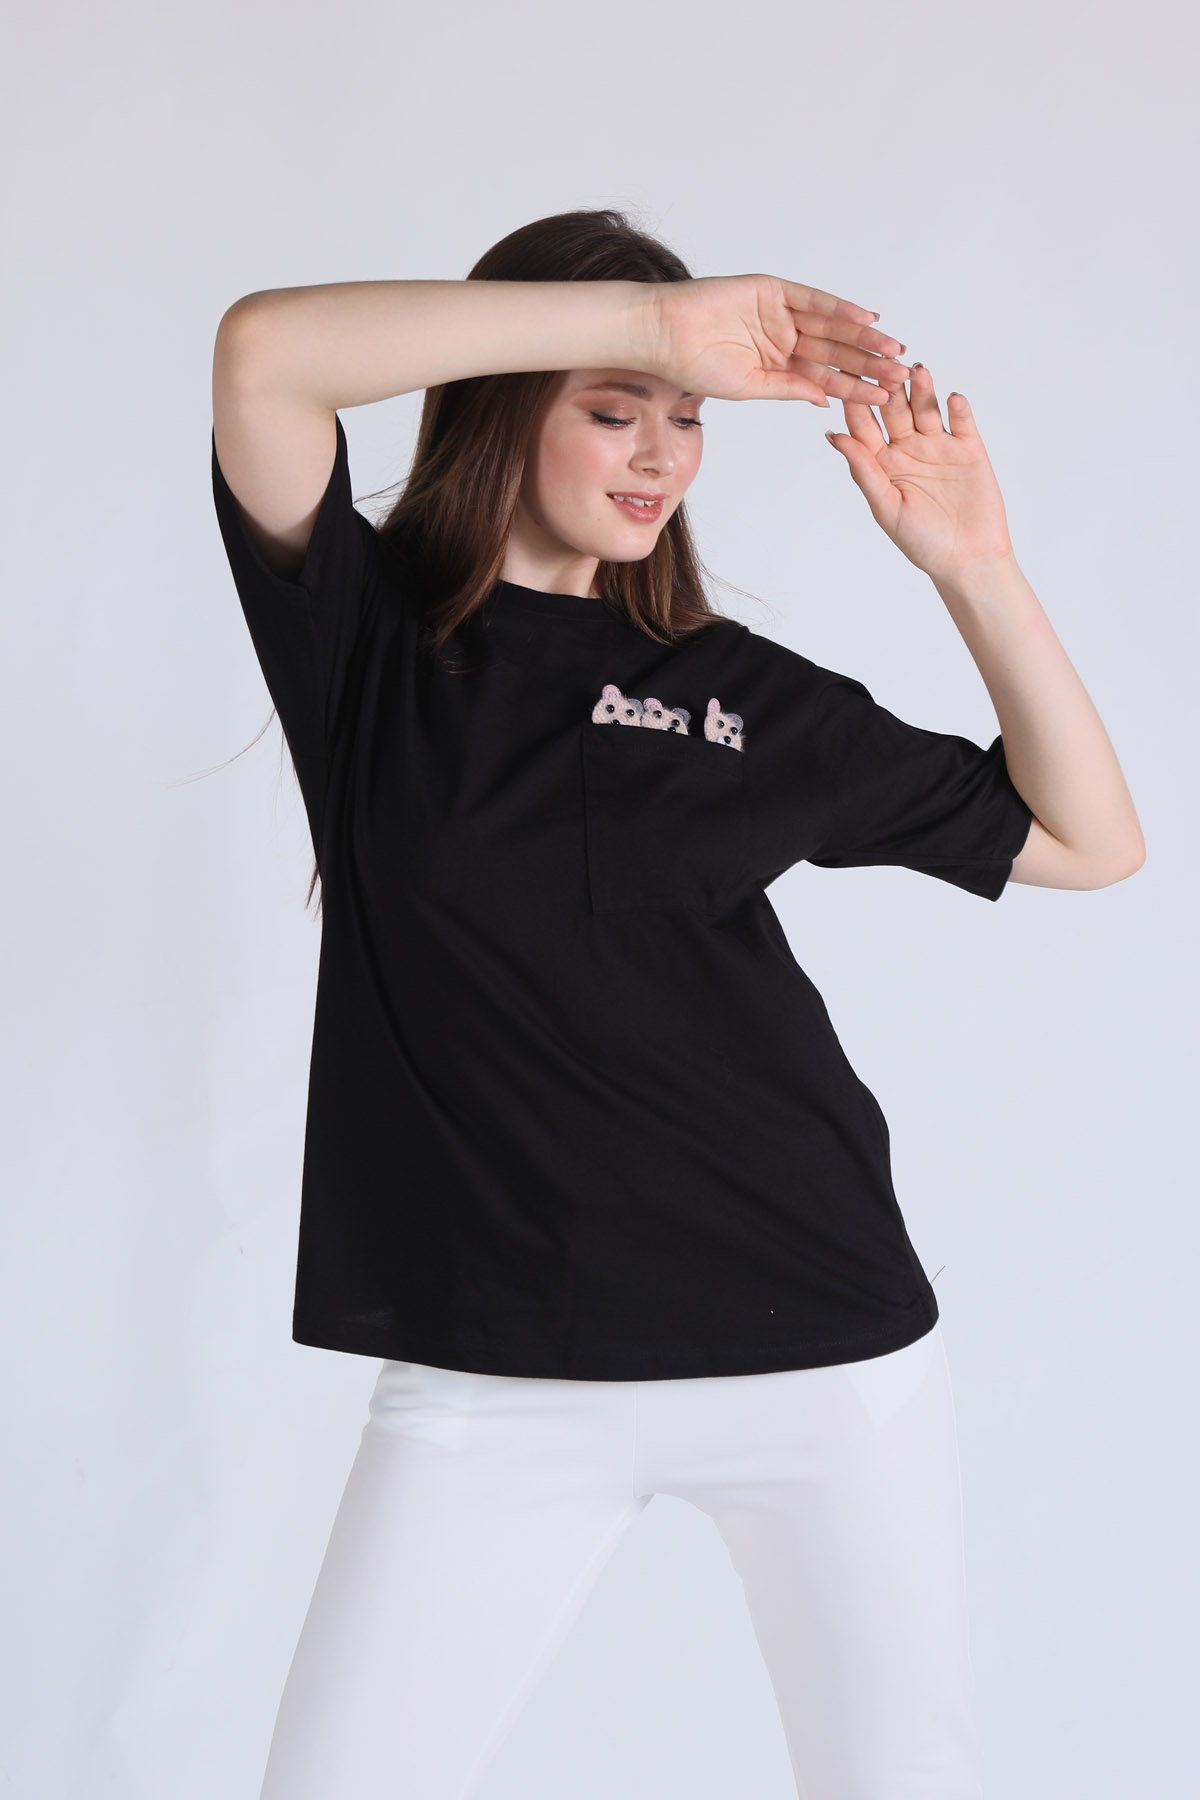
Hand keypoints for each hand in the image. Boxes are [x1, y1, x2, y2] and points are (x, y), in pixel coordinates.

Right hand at [643, 275, 909, 407]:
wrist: (665, 334)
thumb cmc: (695, 366)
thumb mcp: (748, 387)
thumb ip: (787, 389)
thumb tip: (824, 400)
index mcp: (779, 365)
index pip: (826, 378)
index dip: (856, 387)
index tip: (884, 397)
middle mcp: (785, 338)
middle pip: (836, 351)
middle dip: (869, 362)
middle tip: (900, 373)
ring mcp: (781, 313)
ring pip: (831, 326)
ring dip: (862, 337)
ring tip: (891, 349)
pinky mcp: (773, 290)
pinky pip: (812, 299)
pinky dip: (838, 307)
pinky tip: (865, 317)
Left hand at [824, 365, 1014, 582]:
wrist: (967, 559)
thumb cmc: (921, 542)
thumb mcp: (886, 508)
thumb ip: (864, 471)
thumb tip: (835, 437)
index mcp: (881, 463)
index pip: (863, 426)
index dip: (855, 404)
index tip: (844, 379)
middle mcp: (907, 448)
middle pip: (894, 410)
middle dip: (888, 388)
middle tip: (883, 366)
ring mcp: (938, 444)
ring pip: (926, 408)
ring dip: (922, 390)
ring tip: (916, 372)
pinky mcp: (968, 447)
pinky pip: (962, 421)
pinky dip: (958, 408)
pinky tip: (953, 398)